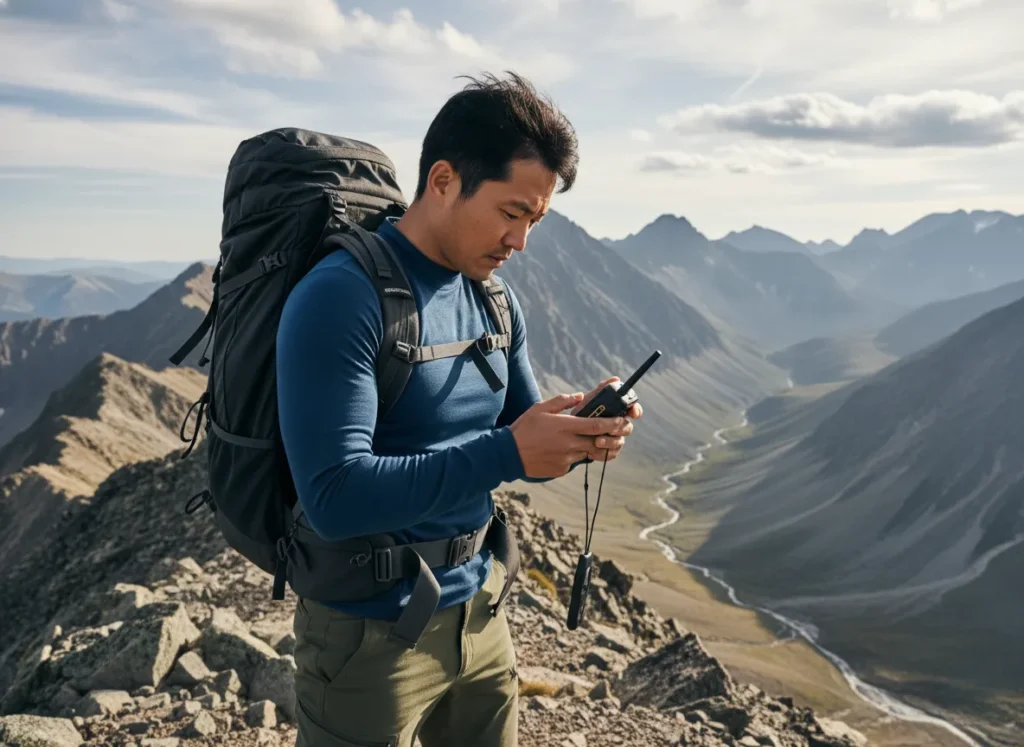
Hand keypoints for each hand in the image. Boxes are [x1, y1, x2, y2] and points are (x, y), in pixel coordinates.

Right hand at [510, 392, 632, 477]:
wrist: (508, 455)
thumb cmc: (524, 428)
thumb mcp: (540, 408)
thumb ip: (562, 401)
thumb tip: (580, 396)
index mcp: (565, 427)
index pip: (596, 426)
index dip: (613, 424)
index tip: (622, 420)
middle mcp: (569, 444)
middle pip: (598, 441)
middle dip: (610, 437)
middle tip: (616, 432)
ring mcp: (566, 459)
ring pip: (588, 453)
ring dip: (593, 446)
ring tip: (591, 440)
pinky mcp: (561, 470)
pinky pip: (575, 462)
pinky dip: (576, 456)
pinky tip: (566, 450)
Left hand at [572, 376, 643, 461]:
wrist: (566, 434)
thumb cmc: (580, 414)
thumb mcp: (588, 401)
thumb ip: (600, 391)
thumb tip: (616, 379)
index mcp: (617, 412)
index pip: (633, 409)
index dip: (636, 410)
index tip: (633, 412)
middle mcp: (619, 425)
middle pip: (627, 427)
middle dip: (619, 428)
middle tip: (609, 428)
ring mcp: (615, 440)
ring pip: (619, 442)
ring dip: (609, 442)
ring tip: (596, 441)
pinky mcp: (608, 452)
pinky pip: (611, 455)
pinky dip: (602, 454)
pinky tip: (591, 453)